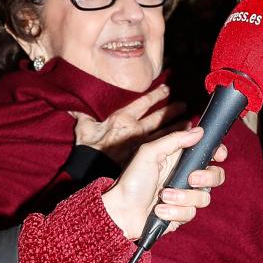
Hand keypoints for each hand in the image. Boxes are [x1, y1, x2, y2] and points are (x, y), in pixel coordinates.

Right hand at [69, 85, 185, 166]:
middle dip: (171, 109)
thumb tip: (72, 106)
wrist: (94, 174)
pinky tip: (188, 137)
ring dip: (178, 124)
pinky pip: (167, 146)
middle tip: (183, 103)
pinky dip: (179, 140)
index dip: (155, 95)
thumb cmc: (88, 154)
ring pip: (165, 130)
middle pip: (157, 116)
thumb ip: (82, 117)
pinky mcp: (149, 158)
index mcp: (121, 119)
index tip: (166, 88)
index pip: (142, 102)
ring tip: (189, 119)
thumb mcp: (83, 131)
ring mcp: (144, 143)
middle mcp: (135, 129)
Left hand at [100, 126, 226, 238]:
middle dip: (207, 178)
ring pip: (204, 197)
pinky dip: (174, 212)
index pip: (208, 153)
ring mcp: (186, 197)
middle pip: (216, 176)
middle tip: (191, 179)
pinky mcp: (182, 214)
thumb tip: (198, 130)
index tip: (218, 155)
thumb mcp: (149, 153)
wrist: (122, 211)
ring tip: (163, 197)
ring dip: (183, 198)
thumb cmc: (132, 180)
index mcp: (180, 159)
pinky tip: (160, 210)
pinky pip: (191, 214)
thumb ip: (174, 140)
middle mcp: (186, 177)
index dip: (218, 152)